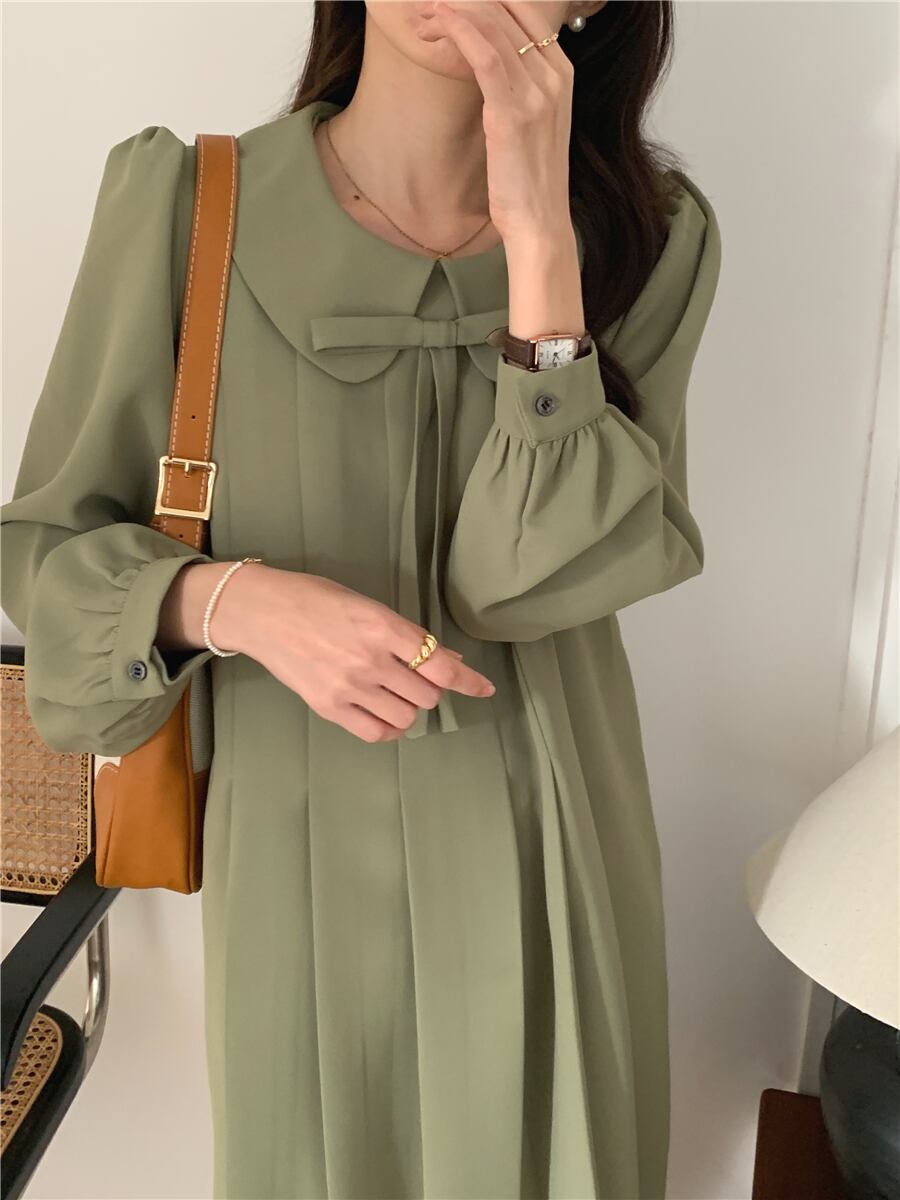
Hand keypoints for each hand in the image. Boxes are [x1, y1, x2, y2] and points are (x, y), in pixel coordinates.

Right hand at [211, 564, 495, 742]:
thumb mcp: (368, 606)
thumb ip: (409, 636)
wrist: (261, 612)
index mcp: (383, 628)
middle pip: (427, 696)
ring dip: (409, 709)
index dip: (469, 682)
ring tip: (394, 694)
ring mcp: (348, 687)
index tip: (485, 689)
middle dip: (429, 690)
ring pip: (406, 718)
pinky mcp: (328, 707)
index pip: (440, 666)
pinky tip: (382, 714)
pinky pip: (375, 733)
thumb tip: (450, 660)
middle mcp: (370, 660)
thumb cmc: (315, 599)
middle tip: (414, 678)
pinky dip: (387, 729)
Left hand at [419, 0, 575, 246]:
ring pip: (494, 28)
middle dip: (467, 2)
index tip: (456, 2)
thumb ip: (521, 89)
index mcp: (563, 74)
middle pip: (509, 13)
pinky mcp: (512, 113)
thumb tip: (492, 66)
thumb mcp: (534, 124)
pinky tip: (441, 23)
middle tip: (431, 6)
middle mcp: (555, 76)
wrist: (539, 223)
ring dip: (455, 12)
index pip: (527, 12)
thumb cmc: (531, 181)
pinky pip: (485, 56)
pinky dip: (460, 31)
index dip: (490, 0)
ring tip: (426, 13)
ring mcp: (537, 93)